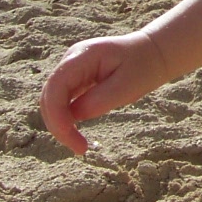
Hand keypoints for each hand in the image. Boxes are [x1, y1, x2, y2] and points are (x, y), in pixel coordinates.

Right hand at [40, 31, 169, 155]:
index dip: (57, 114)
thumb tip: (75, 116)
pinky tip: (77, 134)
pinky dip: (66, 119)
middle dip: (57, 124)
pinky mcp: (75, 80)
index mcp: (83, 55)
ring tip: (79, 145)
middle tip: (80, 149)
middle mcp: (71, 60)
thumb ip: (100, 100)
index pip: (56, 86)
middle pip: (49, 95)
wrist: (152, 53)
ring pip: (52, 100)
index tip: (71, 138)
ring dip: (60, 124)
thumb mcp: (127, 86)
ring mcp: (71, 69)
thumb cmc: (143, 67)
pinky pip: (62, 101)